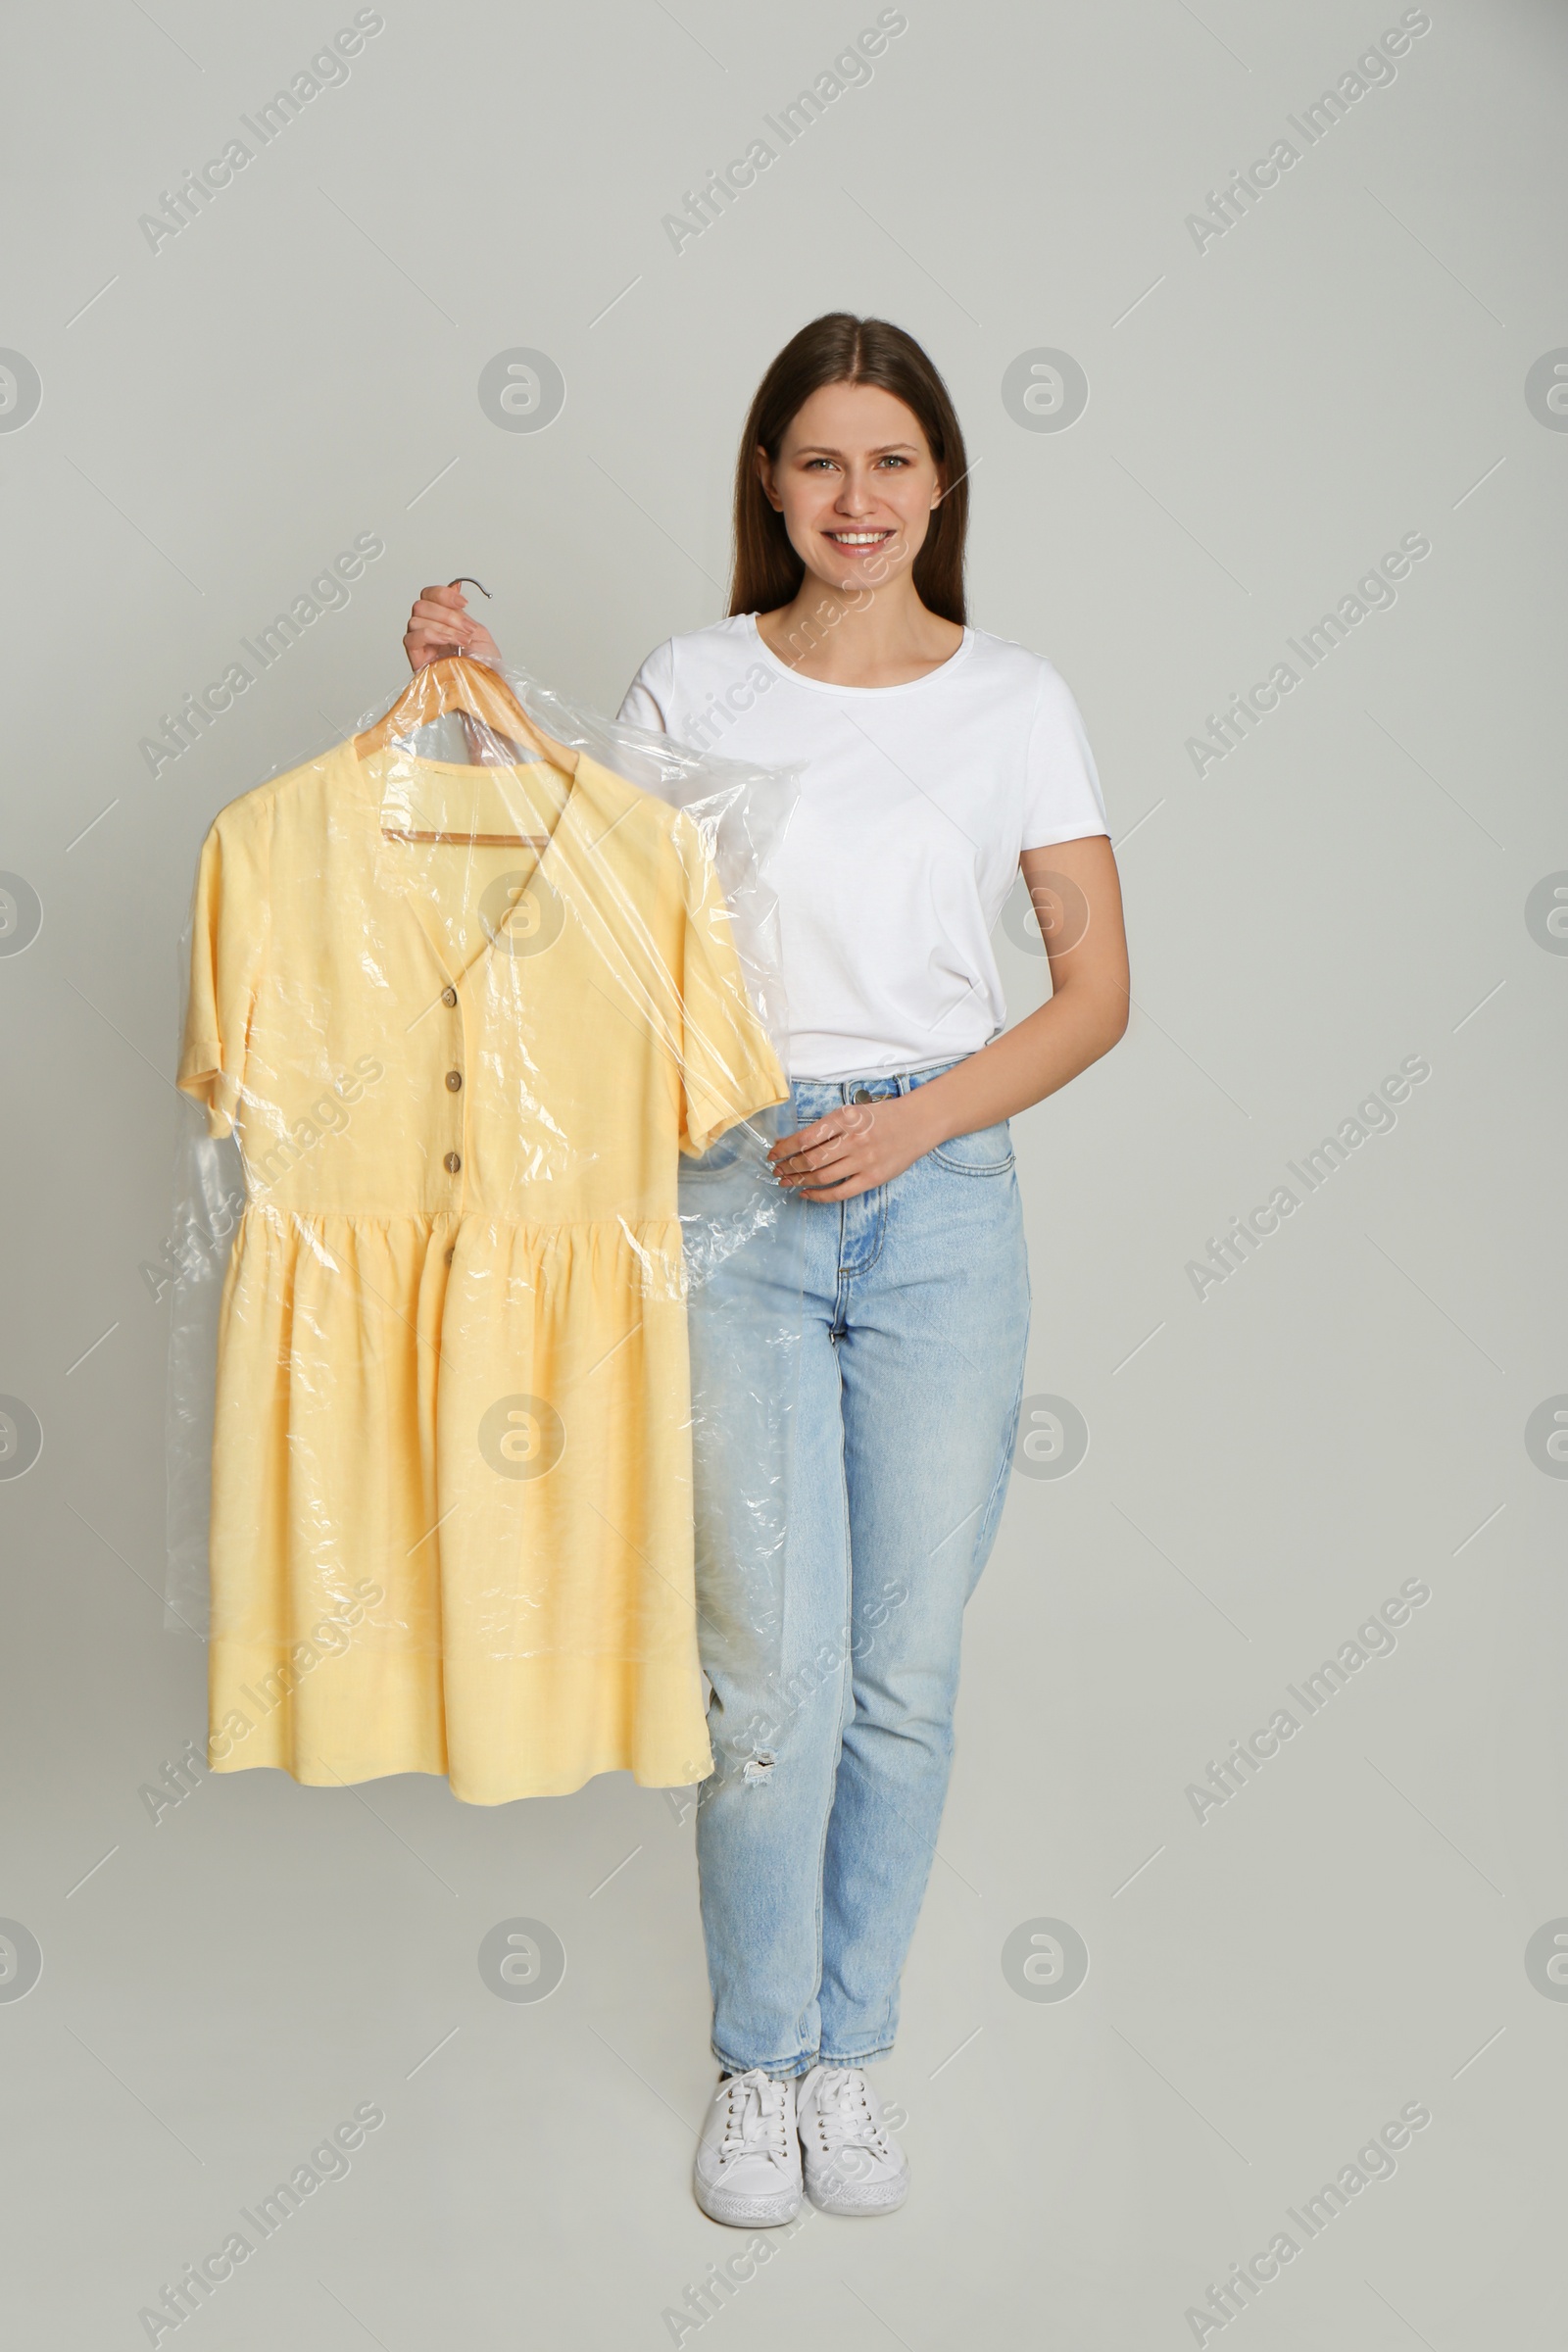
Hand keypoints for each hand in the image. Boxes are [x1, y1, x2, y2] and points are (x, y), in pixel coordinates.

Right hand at [403, 581, 502, 672]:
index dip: (443, 594)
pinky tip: (447, 643)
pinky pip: (412, 638)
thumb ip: (462, 611)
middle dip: (447, 614)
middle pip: (422, 605)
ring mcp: (421, 645)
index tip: (463, 603)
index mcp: (443, 622)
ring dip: (444, 627)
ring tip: (461, 640)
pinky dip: (431, 635)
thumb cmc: (484, 667)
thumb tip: (456, 583)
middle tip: (467, 628)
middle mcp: (429, 631)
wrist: (486, 689)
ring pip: (417, 619)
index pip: (429, 596)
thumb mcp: (479, 632)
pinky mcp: (415, 659)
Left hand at [767, 1093, 934, 1202]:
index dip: (784, 1149)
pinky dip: (819, 1195)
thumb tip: (792, 1141)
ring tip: (787, 1182)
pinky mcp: (873, 1178)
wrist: (917, 1123)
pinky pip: (840, 1192)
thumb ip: (826, 1126)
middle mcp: (852, 1140)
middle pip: (810, 1159)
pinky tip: (806, 1194)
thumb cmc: (882, 1116)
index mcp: (844, 1119)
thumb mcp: (852, 1112)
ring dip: (799, 1181)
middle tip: (776, 1171)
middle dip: (788, 1167)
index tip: (773, 1154)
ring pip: (822, 1176)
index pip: (805, 1137)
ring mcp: (863, 1161)